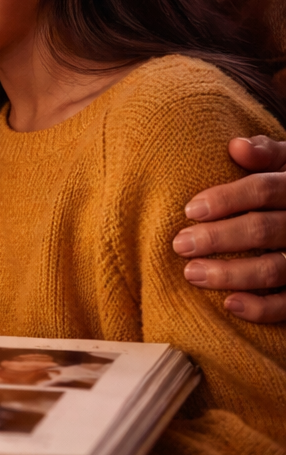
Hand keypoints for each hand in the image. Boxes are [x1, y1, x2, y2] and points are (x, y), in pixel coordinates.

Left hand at [173, 137, 285, 322]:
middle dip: (218, 238)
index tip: (190, 210)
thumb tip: (236, 146)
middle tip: (181, 244)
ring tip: (192, 273)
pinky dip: (261, 308)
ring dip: (230, 274)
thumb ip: (266, 154)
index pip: (264, 190)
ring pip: (274, 269)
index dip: (227, 199)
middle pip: (264, 230)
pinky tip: (229, 304)